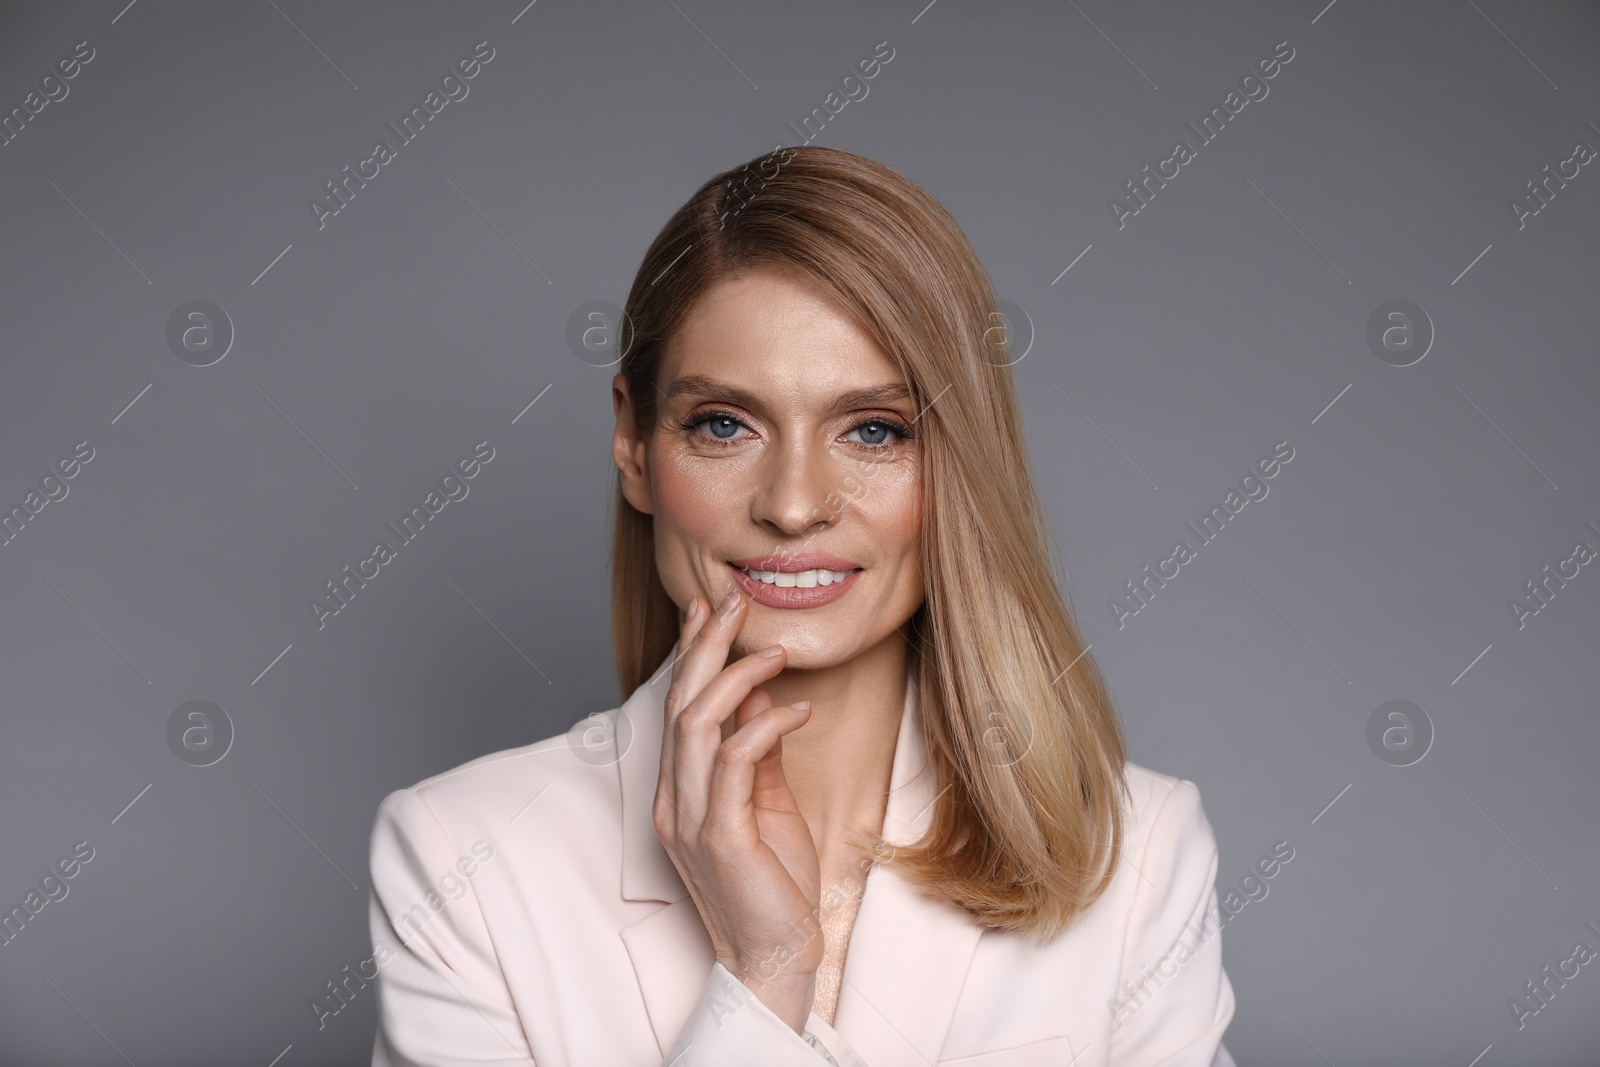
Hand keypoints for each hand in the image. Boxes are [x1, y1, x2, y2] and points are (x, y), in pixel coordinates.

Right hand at [652, 589, 821, 1032]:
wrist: (773, 959)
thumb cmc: (773, 887)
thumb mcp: (767, 805)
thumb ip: (758, 753)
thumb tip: (758, 697)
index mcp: (679, 792)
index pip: (676, 707)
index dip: (688, 655)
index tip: (705, 610)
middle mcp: (673, 800)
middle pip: (679, 704)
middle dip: (704, 647)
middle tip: (732, 603)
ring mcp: (689, 818)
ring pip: (695, 725)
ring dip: (734, 678)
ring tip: (773, 651)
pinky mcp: (719, 836)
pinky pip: (736, 763)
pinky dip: (765, 726)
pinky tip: (797, 709)